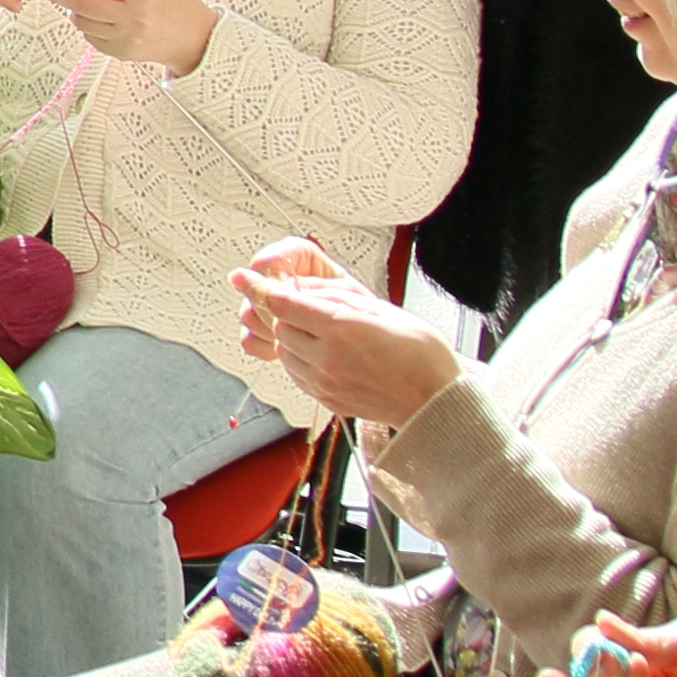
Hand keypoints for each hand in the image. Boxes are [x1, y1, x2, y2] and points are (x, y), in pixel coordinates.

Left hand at [38, 0, 218, 75]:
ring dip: (74, 10)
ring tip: (83, 1)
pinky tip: (98, 19)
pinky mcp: (120, 52)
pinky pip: (91, 37)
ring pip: (82, 21)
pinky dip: (88, 26)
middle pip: (81, 2)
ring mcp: (125, 36)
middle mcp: (132, 15)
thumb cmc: (174, 2)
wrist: (195, 37)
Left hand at [228, 242, 464, 430]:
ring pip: (283, 350)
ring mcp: (325, 382)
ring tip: (325, 335)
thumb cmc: (418, 351)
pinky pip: (295, 373)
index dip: (260, 288)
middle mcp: (328, 357)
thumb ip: (334, 295)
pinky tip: (325, 354)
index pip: (284, 304)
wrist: (433, 398)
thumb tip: (298, 286)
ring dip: (292, 337)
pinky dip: (300, 359)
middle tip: (311, 309)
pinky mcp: (325, 399)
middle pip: (280, 326)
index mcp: (343, 328)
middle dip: (288, 313)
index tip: (243, 277)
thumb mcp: (378, 308)